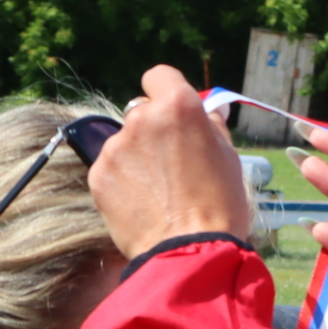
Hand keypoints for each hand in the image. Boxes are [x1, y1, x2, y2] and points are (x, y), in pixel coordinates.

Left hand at [88, 66, 251, 261]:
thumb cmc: (219, 206)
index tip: (169, 111)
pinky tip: (141, 204)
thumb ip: (211, 125)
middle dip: (151, 130)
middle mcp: (141, 118)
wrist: (190, 251)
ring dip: (135, 158)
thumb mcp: (228, 157)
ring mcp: (116, 146)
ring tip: (157, 192)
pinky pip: (109, 168)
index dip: (164, 92)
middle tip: (169, 164)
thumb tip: (209, 109)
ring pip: (123, 142)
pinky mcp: (99, 174)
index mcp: (178, 106)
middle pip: (140, 112)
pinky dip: (121, 181)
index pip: (159, 76)